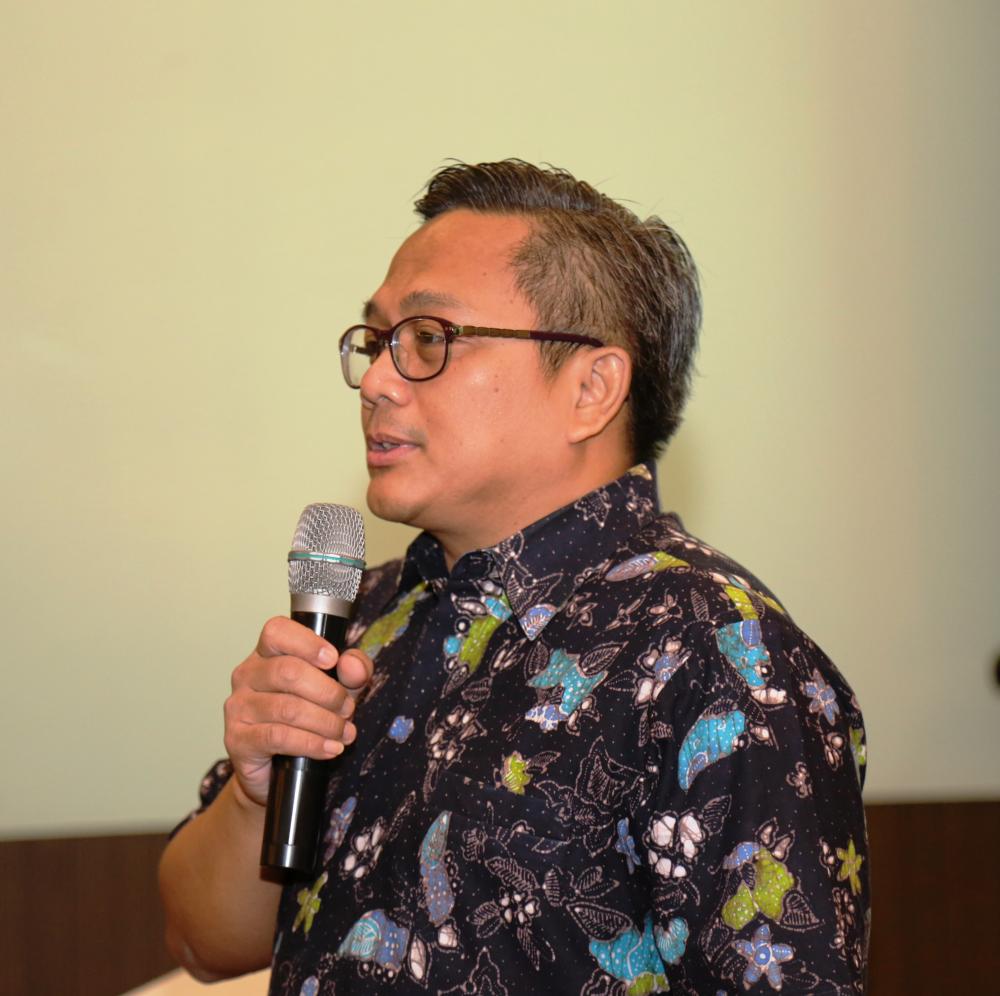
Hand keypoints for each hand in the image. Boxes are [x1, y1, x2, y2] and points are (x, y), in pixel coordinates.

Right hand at [223, 617, 373, 807]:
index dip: (307, 642)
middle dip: (329, 692)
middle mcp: (247, 675)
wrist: (276, 770)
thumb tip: (351, 664)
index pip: (276, 631)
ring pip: (287, 708)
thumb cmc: (308, 716)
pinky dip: (312, 743)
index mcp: (267, 653)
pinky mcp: (237, 740)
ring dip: (325, 722)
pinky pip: (278, 737)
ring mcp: (239, 707)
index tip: (332, 659)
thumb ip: (353, 670)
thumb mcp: (339, 687)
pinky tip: (331, 748)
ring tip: (345, 732)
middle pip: (288, 672)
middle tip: (348, 709)